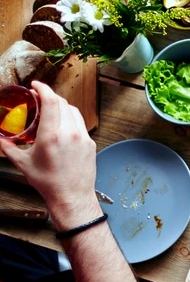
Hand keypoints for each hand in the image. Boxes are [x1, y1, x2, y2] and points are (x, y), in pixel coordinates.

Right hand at [0, 82, 98, 226]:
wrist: (72, 196)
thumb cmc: (48, 182)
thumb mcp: (23, 163)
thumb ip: (8, 147)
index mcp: (52, 136)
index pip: (51, 102)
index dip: (43, 89)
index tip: (35, 85)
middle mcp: (70, 133)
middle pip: (62, 103)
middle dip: (50, 96)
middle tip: (38, 96)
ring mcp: (83, 137)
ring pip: (73, 111)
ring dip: (61, 105)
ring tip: (49, 108)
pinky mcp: (90, 142)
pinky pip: (80, 123)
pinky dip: (70, 117)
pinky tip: (61, 122)